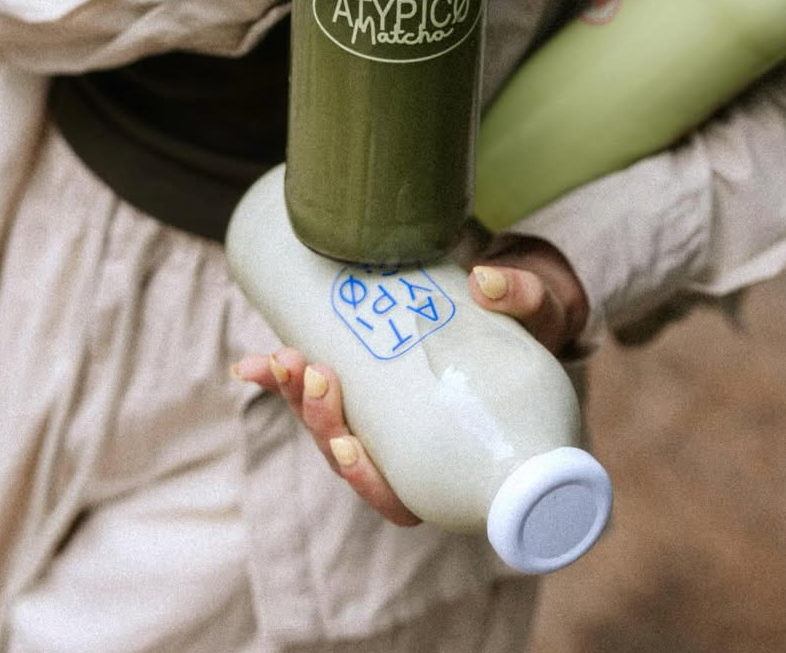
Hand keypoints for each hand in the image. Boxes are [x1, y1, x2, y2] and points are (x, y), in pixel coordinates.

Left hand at [231, 239, 586, 524]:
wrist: (512, 309)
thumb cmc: (530, 329)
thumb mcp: (538, 317)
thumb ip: (521, 299)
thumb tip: (485, 283)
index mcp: (458, 460)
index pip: (407, 502)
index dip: (372, 485)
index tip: (351, 448)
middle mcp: (413, 449)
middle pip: (356, 463)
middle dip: (322, 424)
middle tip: (316, 374)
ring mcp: (383, 420)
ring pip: (330, 431)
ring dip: (296, 401)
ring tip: (281, 361)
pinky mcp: (362, 387)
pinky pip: (314, 394)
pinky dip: (278, 381)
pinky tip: (248, 366)